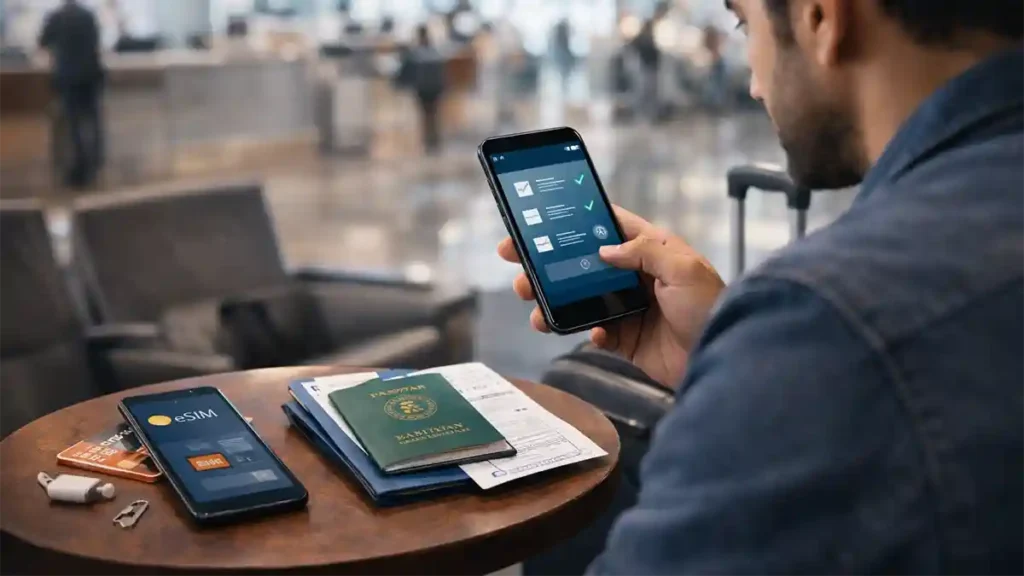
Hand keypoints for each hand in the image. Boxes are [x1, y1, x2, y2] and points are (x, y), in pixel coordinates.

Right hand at [497, 206, 724, 388]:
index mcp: (652, 251)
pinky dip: (585, 331)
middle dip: (548, 263)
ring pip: (579, 299)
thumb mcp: (684, 268)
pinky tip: (593, 333)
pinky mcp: (626, 340)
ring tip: (532, 303)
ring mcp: (629, 309)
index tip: (543, 219)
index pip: (610, 226)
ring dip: (553, 299)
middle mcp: (636, 277)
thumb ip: (644, 252)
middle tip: (515, 261)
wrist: (723, 359)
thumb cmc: (711, 308)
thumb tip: (605, 251)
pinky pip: (594, 332)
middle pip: (583, 263)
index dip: (577, 220)